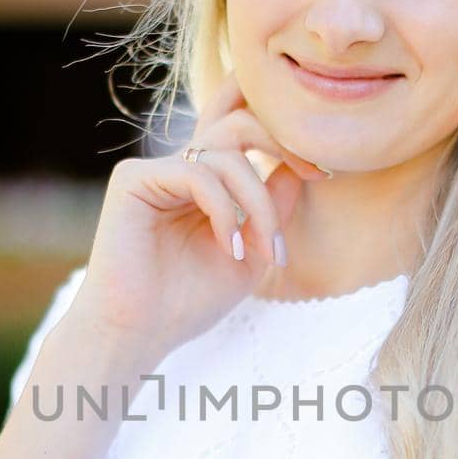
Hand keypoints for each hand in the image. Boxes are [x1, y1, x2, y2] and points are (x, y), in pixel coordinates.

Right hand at [71, 70, 330, 362]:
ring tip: (264, 250)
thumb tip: (300, 165)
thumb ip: (273, 208)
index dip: (286, 136)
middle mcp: (180, 169)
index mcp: (206, 182)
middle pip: (240, 123)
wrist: (139, 334)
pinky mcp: (133, 179)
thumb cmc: (188, 303)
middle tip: (314, 174)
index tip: (324, 173)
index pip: (243, 131)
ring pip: (226, 154)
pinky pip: (197, 173)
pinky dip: (224, 209)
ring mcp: (155, 171)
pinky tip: (229, 247)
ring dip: (258, 201)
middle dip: (283, 144)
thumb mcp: (251, 253)